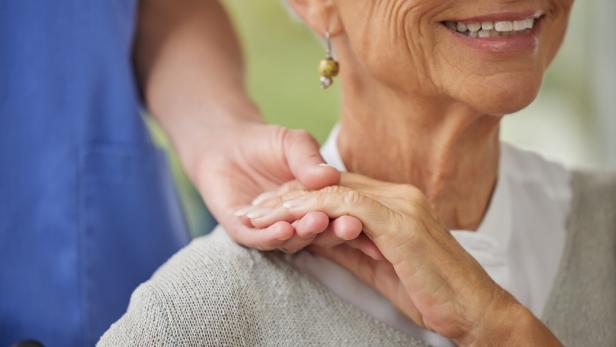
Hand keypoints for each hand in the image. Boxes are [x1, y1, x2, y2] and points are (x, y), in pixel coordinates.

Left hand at [191, 120, 365, 252]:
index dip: (354, 221)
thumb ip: (309, 160)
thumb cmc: (266, 143)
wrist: (224, 143)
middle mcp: (296, 223)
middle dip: (334, 231)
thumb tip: (330, 174)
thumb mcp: (294, 144)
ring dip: (305, 233)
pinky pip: (259, 239)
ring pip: (292, 240)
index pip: (338, 217)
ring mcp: (270, 230)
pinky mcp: (243, 232)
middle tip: (349, 226)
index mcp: (316, 206)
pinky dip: (271, 236)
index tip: (370, 221)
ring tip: (316, 222)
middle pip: (320, 234)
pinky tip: (283, 229)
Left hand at [247, 172, 560, 345]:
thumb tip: (314, 238)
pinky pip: (347, 206)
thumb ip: (348, 246)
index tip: (270, 207)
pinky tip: (287, 217)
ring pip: (334, 191)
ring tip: (258, 211)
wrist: (473, 308)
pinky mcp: (400, 222)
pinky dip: (313, 210)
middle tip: (253, 206)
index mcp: (396, 201)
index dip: (301, 196)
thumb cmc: (430, 291)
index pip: (339, 188)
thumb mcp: (378, 265)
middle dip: (287, 194)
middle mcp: (398, 194)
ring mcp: (400, 204)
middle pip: (331, 184)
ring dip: (291, 201)